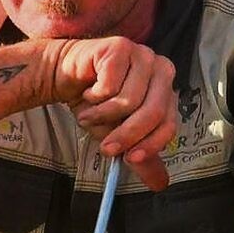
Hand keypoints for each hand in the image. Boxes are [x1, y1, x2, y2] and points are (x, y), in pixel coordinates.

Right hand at [51, 37, 177, 191]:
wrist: (65, 78)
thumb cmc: (96, 105)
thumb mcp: (118, 136)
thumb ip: (140, 157)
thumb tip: (160, 185)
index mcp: (166, 90)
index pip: (168, 123)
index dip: (150, 144)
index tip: (129, 160)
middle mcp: (160, 69)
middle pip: (152, 112)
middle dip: (126, 135)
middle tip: (105, 148)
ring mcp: (142, 55)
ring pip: (128, 100)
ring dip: (102, 116)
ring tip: (88, 115)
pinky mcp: (120, 47)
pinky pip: (111, 85)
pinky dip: (94, 97)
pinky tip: (87, 92)